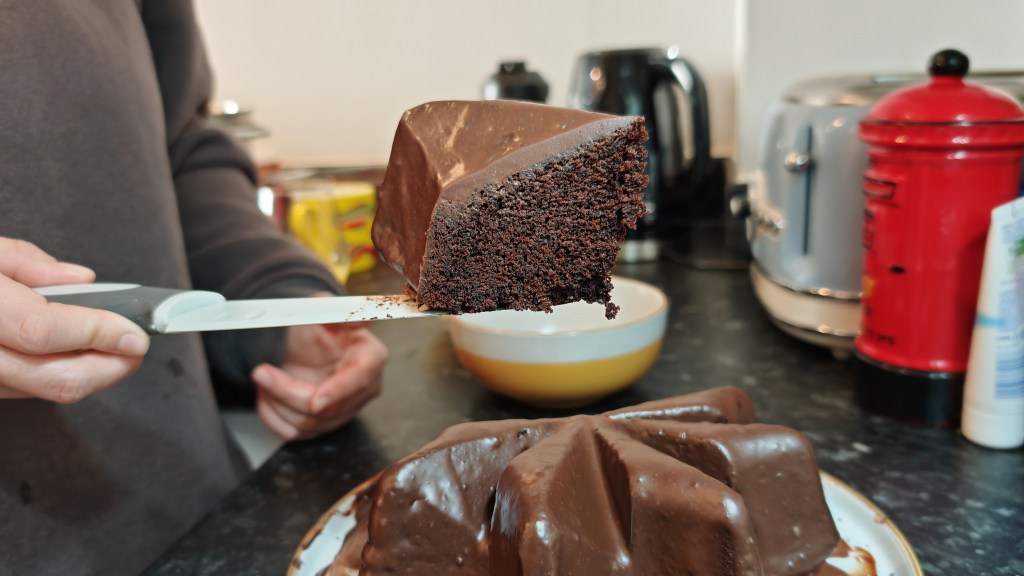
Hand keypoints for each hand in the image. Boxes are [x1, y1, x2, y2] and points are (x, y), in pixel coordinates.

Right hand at [0, 239, 150, 401]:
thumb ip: (25, 262)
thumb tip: (82, 279)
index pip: (43, 330)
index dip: (98, 332)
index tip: (135, 332)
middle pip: (57, 380)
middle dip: (112, 367)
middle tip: (137, 346)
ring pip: (47, 392)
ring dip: (92, 373)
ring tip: (112, 346)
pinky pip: (29, 391)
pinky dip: (61, 374)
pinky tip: (76, 353)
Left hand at [252, 320, 387, 440]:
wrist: (293, 341)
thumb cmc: (310, 324)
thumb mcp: (320, 308)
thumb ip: (341, 313)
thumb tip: (366, 318)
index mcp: (370, 357)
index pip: (361, 380)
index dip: (338, 392)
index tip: (315, 400)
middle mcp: (363, 388)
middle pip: (329, 409)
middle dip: (289, 392)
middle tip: (261, 371)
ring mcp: (343, 410)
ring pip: (307, 424)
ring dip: (276, 401)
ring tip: (263, 376)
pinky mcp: (321, 425)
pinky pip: (293, 432)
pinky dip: (272, 414)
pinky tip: (267, 393)